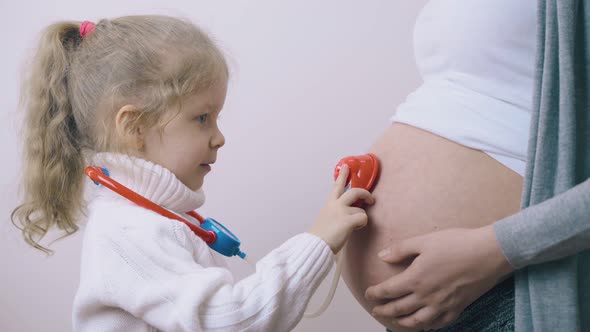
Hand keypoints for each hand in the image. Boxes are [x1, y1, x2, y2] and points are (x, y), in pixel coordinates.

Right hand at [309, 164, 374, 253]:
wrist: (315, 246)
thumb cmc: (320, 236)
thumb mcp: (325, 219)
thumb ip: (335, 214)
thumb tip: (346, 217)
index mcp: (329, 204)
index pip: (337, 186)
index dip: (343, 175)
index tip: (346, 166)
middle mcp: (335, 205)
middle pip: (355, 191)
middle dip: (365, 194)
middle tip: (370, 200)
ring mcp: (342, 211)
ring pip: (361, 208)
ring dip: (360, 217)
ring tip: (354, 227)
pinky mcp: (348, 220)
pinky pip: (363, 218)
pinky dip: (362, 224)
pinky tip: (355, 229)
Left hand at [365, 226, 513, 329]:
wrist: (488, 253)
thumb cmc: (456, 243)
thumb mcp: (424, 241)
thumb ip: (401, 250)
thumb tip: (382, 256)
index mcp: (416, 278)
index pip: (389, 291)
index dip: (376, 294)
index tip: (368, 294)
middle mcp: (427, 296)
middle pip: (399, 309)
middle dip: (384, 310)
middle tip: (376, 310)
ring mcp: (442, 305)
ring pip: (417, 321)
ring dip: (402, 322)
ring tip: (395, 320)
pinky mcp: (458, 308)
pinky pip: (439, 323)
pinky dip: (428, 326)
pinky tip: (424, 324)